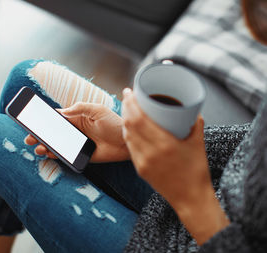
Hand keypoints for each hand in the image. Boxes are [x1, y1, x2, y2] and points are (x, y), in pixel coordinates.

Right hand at [24, 102, 129, 162]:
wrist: (127, 141)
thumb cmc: (114, 123)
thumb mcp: (98, 110)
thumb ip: (80, 108)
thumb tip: (62, 111)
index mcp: (77, 118)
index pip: (57, 118)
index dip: (44, 119)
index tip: (32, 120)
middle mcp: (75, 130)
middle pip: (53, 132)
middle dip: (40, 135)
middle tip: (29, 138)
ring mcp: (77, 143)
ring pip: (56, 144)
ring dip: (45, 145)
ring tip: (38, 147)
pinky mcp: (81, 154)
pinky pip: (65, 155)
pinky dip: (56, 155)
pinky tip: (49, 153)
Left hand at [121, 88, 228, 244]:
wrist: (190, 198)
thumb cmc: (197, 171)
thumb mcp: (198, 143)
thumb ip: (195, 123)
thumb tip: (192, 109)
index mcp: (164, 144)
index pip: (138, 119)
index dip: (130, 103)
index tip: (129, 92)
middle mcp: (150, 153)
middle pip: (129, 124)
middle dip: (126, 107)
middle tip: (128, 96)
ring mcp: (142, 162)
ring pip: (127, 135)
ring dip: (125, 119)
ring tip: (128, 108)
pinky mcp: (139, 169)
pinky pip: (130, 147)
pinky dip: (128, 134)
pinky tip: (129, 127)